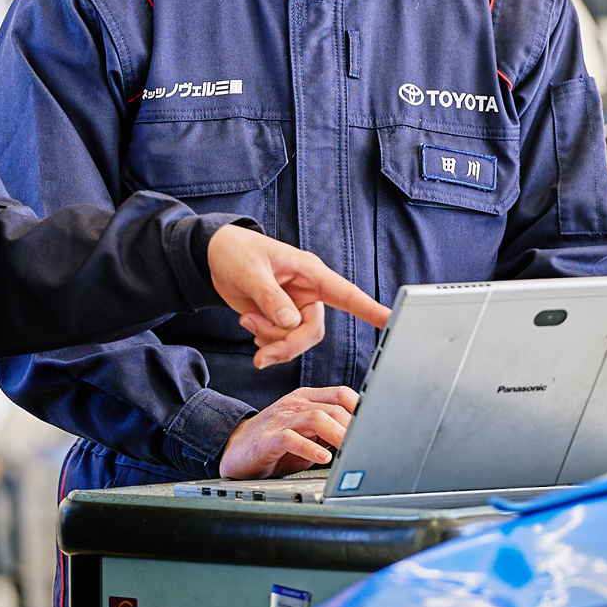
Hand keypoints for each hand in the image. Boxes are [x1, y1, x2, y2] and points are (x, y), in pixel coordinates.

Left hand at [204, 225, 390, 367]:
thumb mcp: (250, 272)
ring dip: (271, 341)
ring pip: (296, 340)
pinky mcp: (281, 318)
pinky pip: (282, 342)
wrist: (214, 258)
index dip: (370, 309)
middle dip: (287, 344)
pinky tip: (250, 325)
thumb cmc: (236, 252)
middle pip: (313, 332)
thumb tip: (291, 323)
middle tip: (260, 354)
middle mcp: (308, 293)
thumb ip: (270, 298)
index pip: (347, 294)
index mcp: (310, 273)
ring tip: (247, 322)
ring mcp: (295, 307)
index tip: (392, 321)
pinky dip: (265, 342)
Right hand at [219, 386, 358, 478]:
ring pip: (316, 418)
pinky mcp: (268, 439)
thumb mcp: (306, 435)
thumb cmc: (275, 444)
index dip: (361, 407)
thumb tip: (360, 438)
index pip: (340, 394)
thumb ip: (329, 432)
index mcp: (306, 399)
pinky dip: (310, 448)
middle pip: (333, 407)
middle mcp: (294, 405)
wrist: (235, 450)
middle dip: (353, 425)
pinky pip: (291, 438)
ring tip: (349, 449)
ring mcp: (280, 420)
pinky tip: (323, 458)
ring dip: (337, 434)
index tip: (376, 424)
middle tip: (367, 442)